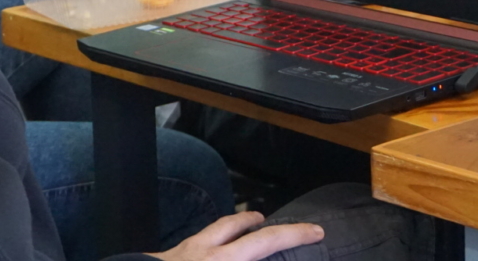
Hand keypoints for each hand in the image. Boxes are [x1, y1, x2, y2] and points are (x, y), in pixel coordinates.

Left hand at [149, 212, 322, 260]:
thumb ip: (242, 253)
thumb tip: (257, 238)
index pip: (265, 241)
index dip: (294, 235)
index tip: (317, 231)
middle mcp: (200, 253)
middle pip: (233, 226)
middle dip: (256, 222)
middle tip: (270, 221)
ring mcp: (178, 254)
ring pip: (207, 233)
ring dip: (228, 229)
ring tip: (239, 230)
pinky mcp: (161, 259)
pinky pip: (188, 246)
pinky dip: (203, 246)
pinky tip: (201, 256)